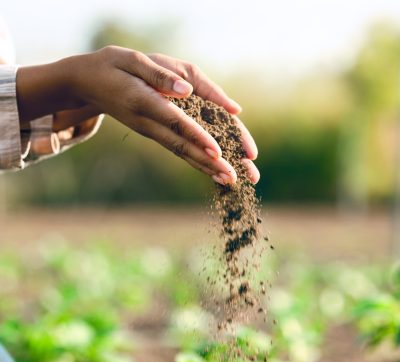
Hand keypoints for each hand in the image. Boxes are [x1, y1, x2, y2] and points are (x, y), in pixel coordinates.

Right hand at [70, 47, 258, 184]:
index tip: (217, 151)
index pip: (175, 121)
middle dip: (209, 162)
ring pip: (181, 152)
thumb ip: (160, 76)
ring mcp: (150, 131)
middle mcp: (148, 123)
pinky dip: (196, 160)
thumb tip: (187, 91)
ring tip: (229, 180)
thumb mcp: (133, 60)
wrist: (87, 84)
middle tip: (232, 177)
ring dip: (206, 167)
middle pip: (182, 146)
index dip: (197, 136)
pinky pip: (178, 149)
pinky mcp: (154, 133)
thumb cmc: (112, 66)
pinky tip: (213, 170)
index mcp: (144, 102)